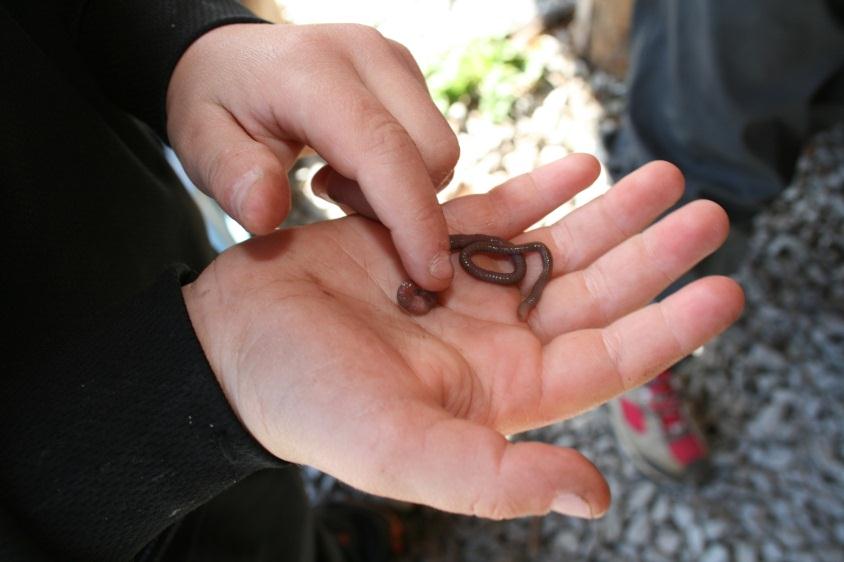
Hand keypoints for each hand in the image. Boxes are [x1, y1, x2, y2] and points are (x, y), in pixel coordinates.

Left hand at [166, 23, 458, 289]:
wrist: (231, 55)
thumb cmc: (216, 104)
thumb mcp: (199, 142)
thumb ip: (229, 178)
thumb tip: (265, 214)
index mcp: (312, 72)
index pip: (384, 149)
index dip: (413, 217)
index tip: (429, 276)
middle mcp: (366, 55)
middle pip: (431, 151)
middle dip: (401, 203)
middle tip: (331, 197)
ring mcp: (393, 59)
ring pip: (440, 148)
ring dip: (404, 187)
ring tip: (338, 181)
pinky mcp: (408, 71)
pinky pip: (433, 138)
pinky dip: (406, 171)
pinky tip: (353, 165)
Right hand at [182, 155, 743, 518]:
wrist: (236, 344)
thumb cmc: (310, 404)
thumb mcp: (402, 451)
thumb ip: (495, 478)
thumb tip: (593, 497)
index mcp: (503, 392)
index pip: (609, 359)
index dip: (670, 327)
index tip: (724, 289)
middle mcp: (496, 339)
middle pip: (596, 292)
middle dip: (653, 253)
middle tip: (707, 212)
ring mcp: (466, 286)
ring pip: (557, 246)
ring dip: (610, 212)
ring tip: (660, 176)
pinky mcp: (428, 240)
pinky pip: (500, 211)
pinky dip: (541, 187)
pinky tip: (579, 165)